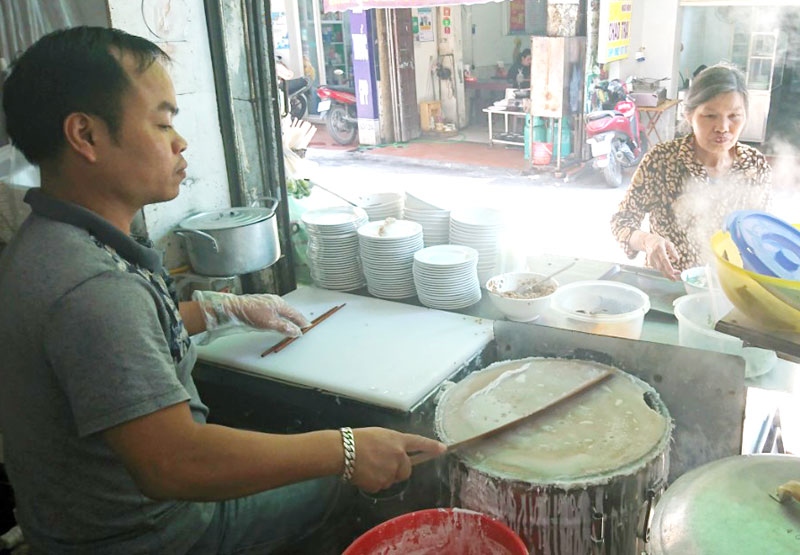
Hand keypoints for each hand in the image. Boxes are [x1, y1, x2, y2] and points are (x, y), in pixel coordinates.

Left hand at [192, 291, 309, 338]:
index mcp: (279, 303)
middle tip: (302, 325)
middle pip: (289, 311)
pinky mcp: (259, 307)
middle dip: (296, 318)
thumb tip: (296, 331)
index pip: (294, 313)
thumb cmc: (250, 314)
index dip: (301, 320)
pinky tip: (277, 320)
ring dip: (288, 317)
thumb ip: (284, 327)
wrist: (232, 309)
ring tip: (292, 323)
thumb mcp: (270, 323)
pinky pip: (274, 311)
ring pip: (281, 310)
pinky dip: (280, 317)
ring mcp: (266, 303)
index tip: (307, 326)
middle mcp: (274, 301)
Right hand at [349, 428, 445, 492]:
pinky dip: (373, 482)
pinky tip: (363, 473)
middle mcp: (398, 456)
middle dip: (398, 469)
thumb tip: (397, 456)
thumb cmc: (358, 439)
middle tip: (381, 463)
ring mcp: (390, 471)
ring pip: (392, 479)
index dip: (431, 446)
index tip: (443, 449)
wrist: (343, 451)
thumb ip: (392, 445)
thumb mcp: (380, 436)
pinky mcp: (381, 483)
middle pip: (406, 470)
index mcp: (398, 440)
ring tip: (368, 466)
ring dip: (384, 475)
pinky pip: (381, 486)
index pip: (419, 443)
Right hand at [642, 233, 680, 280]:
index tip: (672, 272)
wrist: (648, 242)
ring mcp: (651, 259)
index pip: (663, 259)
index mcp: (659, 248)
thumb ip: (673, 251)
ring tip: (676, 274)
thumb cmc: (660, 242)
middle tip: (676, 278)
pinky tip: (669, 271)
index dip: (668, 266)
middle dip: (668, 274)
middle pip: (661, 267)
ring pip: (659, 269)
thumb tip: (677, 259)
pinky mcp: (650, 263)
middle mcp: (654, 255)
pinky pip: (658, 269)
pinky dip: (664, 271)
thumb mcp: (668, 243)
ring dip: (667, 273)